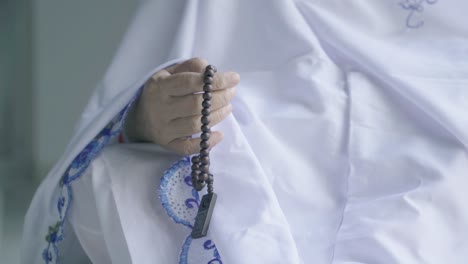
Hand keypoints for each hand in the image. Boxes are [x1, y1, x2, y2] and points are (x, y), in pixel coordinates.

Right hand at [125, 58, 239, 154]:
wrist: (140, 117)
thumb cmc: (162, 91)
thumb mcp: (170, 72)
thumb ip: (191, 67)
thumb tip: (211, 71)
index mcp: (160, 87)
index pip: (191, 82)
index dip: (216, 80)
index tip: (234, 78)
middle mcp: (161, 109)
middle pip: (196, 105)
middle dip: (220, 97)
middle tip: (232, 92)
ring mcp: (164, 129)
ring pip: (195, 125)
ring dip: (218, 116)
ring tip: (228, 107)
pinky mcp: (168, 144)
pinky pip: (188, 147)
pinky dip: (206, 142)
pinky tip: (219, 134)